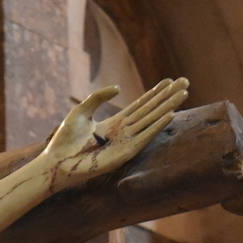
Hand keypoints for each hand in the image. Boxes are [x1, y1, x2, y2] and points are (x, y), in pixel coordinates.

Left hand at [41, 77, 188, 186]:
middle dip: (168, 96)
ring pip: (151, 121)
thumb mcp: (81, 111)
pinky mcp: (124, 154)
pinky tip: (170, 115)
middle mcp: (124, 133)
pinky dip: (157, 126)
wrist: (56, 162)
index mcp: (114, 124)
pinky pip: (144, 138)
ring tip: (183, 94)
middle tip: (185, 81)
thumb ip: (98, 97)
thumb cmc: (65, 141)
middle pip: (151, 111)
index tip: (169, 80)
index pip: (140, 106)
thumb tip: (119, 88)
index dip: (155, 93)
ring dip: (168, 108)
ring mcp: (126, 143)